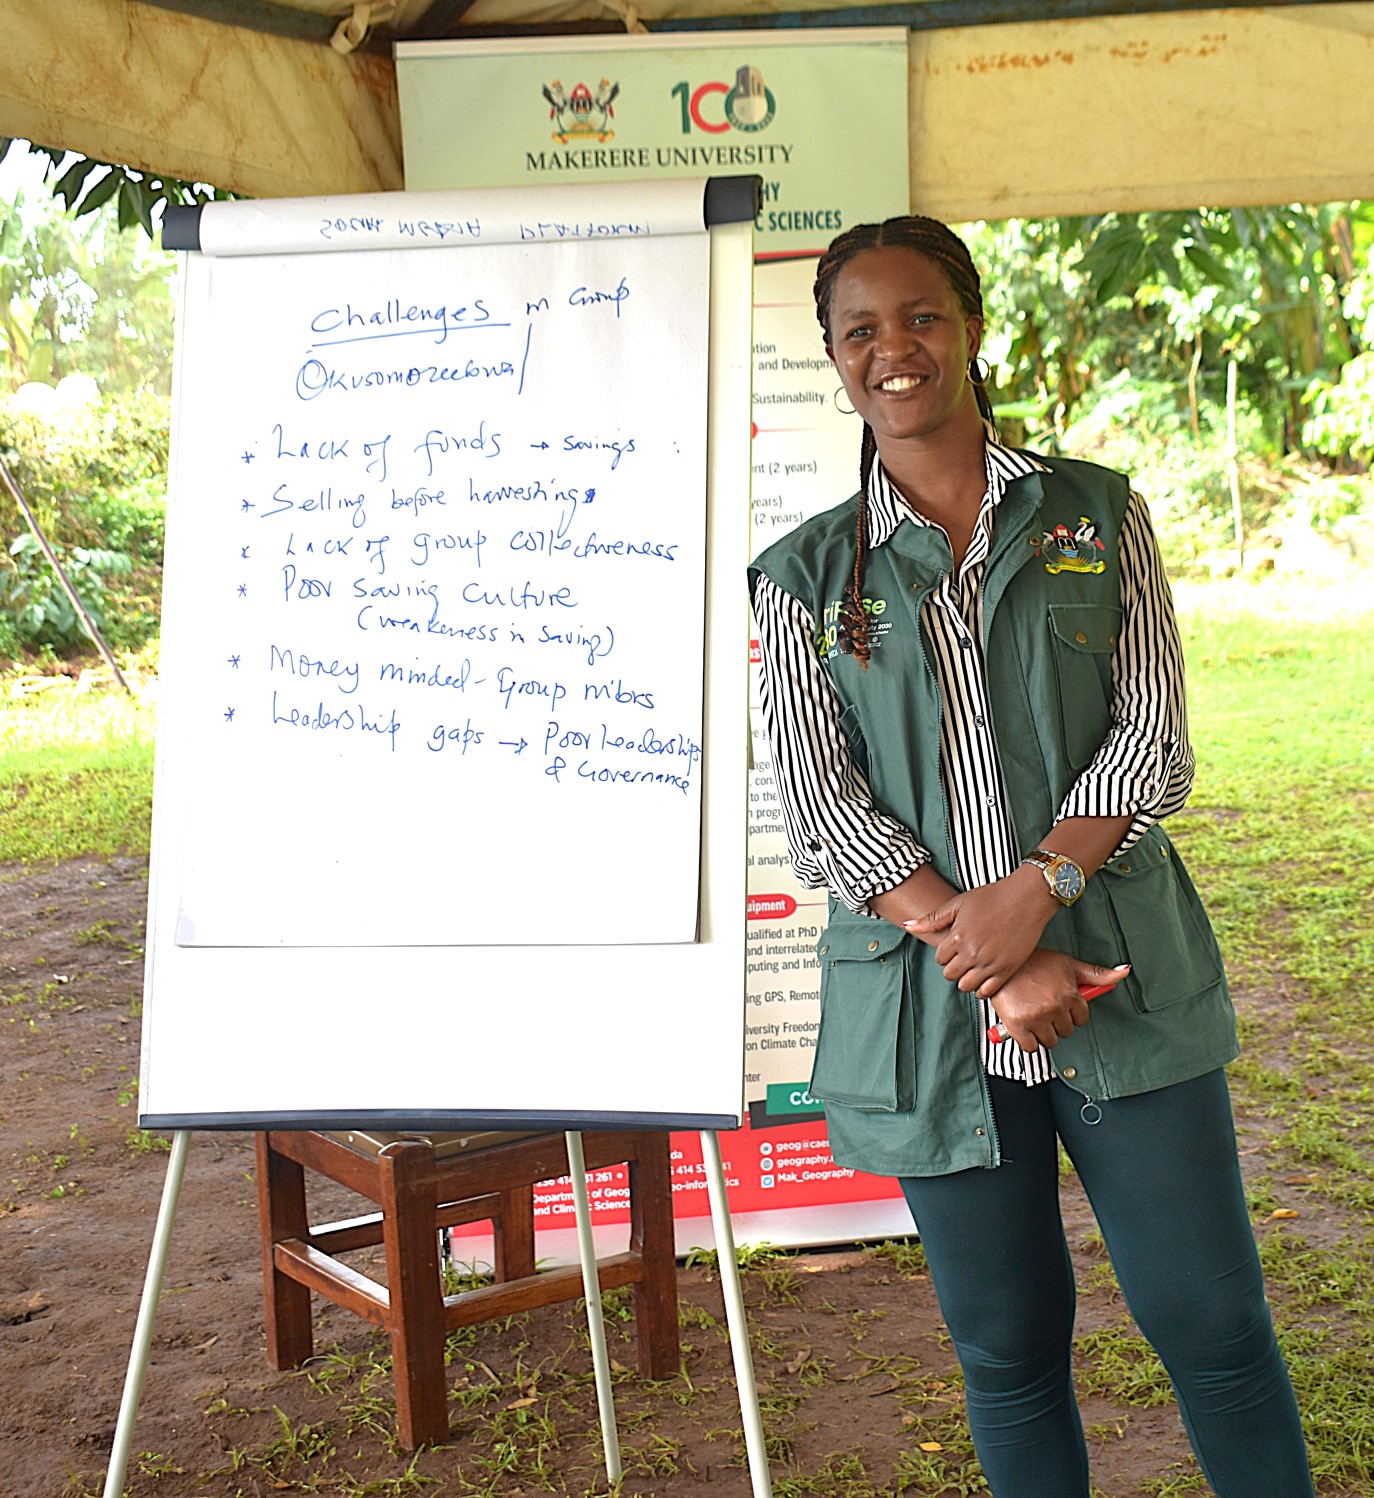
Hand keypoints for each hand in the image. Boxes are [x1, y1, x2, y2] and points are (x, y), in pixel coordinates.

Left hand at [904, 866, 1057, 996]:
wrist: (1027, 898)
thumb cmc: (992, 897)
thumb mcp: (958, 903)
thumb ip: (932, 918)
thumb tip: (907, 925)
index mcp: (957, 937)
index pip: (940, 959)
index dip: (945, 953)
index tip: (954, 946)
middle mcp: (972, 953)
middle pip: (950, 974)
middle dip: (953, 967)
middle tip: (963, 957)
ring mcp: (990, 963)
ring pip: (966, 986)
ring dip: (966, 979)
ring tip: (973, 967)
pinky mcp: (1007, 970)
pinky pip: (987, 992)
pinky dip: (982, 989)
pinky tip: (984, 976)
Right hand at [985, 951, 1128, 1052]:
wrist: (1000, 961)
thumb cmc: (1033, 961)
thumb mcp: (1067, 963)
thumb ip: (1096, 974)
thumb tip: (1124, 971)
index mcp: (1070, 994)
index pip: (1081, 1019)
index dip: (1070, 1013)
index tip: (1059, 1005)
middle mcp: (1055, 1007)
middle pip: (1066, 1032)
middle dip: (1056, 1022)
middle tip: (1043, 1008)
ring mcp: (1037, 1017)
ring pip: (1050, 1041)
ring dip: (1042, 1032)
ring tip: (1032, 1014)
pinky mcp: (1018, 1025)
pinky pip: (1030, 1047)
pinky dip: (1026, 1040)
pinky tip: (1023, 1025)